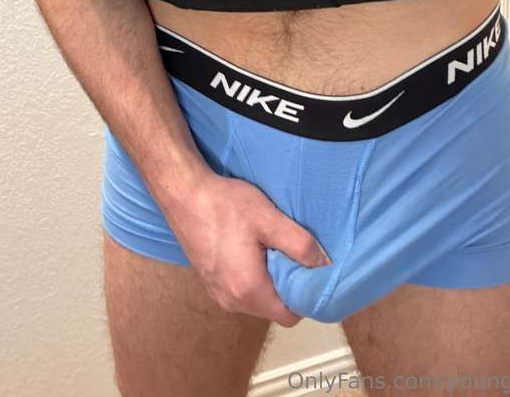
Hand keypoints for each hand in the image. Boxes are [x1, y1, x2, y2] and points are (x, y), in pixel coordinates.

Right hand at [163, 170, 331, 326]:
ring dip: (269, 280)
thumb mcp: (269, 219)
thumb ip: (300, 244)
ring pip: (257, 299)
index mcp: (249, 291)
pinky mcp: (210, 282)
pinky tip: (251, 247)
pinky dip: (252, 276)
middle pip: (273, 308)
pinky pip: (241, 290)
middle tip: (292, 253)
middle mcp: (232, 301)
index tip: (311, 271)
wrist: (184, 193)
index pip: (289, 316)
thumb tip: (325, 264)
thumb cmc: (225, 205)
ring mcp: (217, 293)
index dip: (305, 297)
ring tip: (271, 247)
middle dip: (287, 286)